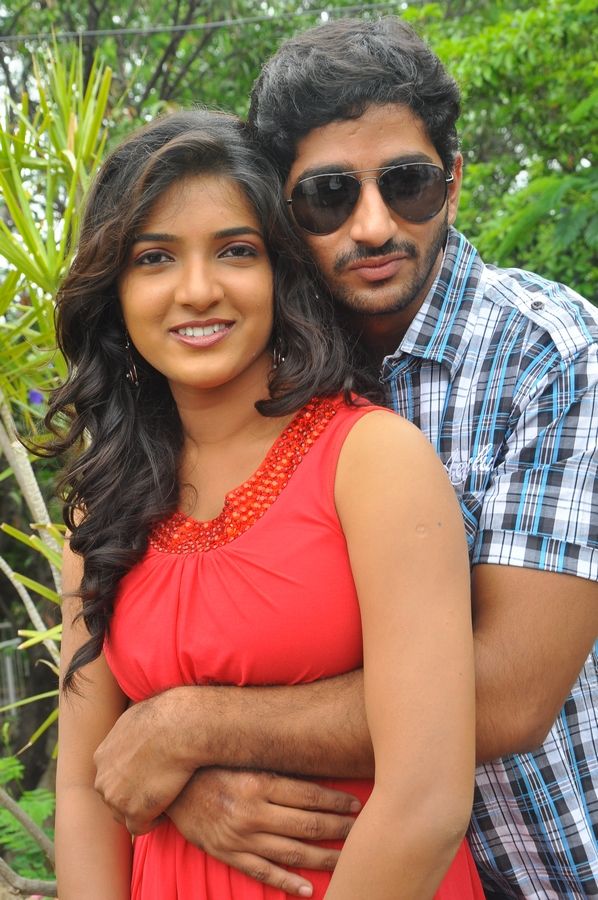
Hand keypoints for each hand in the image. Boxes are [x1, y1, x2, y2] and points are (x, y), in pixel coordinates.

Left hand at [94, 695, 195, 833]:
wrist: (178, 728)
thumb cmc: (164, 716)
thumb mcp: (134, 717)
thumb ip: (126, 732)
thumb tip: (131, 728)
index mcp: (102, 757)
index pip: (110, 777)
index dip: (129, 778)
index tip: (148, 774)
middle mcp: (102, 779)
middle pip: (113, 798)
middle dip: (131, 797)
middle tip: (156, 790)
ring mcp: (116, 798)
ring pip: (124, 814)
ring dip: (141, 810)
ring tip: (163, 799)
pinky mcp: (134, 812)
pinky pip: (140, 827)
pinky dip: (152, 821)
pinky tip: (167, 808)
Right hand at [167, 768, 360, 896]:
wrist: (171, 787)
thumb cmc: (213, 766)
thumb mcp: (245, 760)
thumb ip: (275, 770)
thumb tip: (314, 772)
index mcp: (259, 782)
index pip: (309, 795)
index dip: (336, 801)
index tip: (355, 804)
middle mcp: (253, 812)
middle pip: (306, 825)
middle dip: (338, 828)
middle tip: (361, 830)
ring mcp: (241, 837)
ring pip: (291, 852)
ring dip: (322, 857)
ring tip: (345, 860)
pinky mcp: (229, 854)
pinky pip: (263, 872)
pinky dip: (287, 882)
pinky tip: (308, 888)